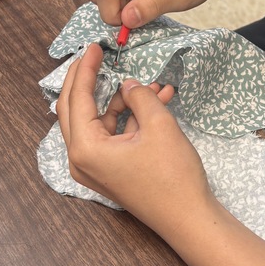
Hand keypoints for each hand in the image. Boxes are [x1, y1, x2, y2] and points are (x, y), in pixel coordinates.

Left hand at [56, 44, 212, 234]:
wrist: (188, 217)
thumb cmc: (172, 175)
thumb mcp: (158, 125)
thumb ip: (139, 96)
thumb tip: (128, 84)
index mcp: (85, 148)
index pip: (77, 98)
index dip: (85, 69)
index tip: (93, 47)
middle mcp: (81, 159)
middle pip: (76, 109)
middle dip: (88, 80)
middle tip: (96, 55)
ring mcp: (94, 168)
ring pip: (98, 121)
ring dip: (122, 100)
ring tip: (151, 85)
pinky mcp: (109, 171)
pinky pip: (112, 135)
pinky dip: (130, 118)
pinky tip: (157, 101)